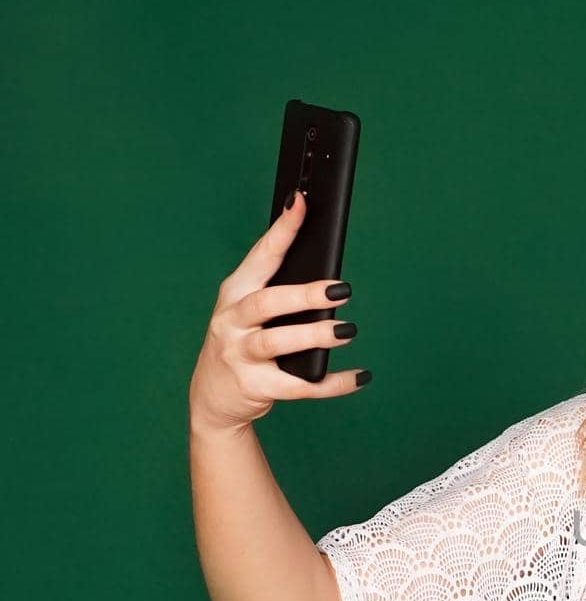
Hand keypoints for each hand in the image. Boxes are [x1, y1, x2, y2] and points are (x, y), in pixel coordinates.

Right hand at [189, 189, 367, 434]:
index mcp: (235, 292)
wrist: (212, 397)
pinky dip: (331, 383)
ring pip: (277, 342)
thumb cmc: (242, 342)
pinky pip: (298, 386)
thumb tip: (329, 274)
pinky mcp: (255, 387)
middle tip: (342, 289)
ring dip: (314, 335)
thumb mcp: (249, 311)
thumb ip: (279, 290)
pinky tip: (358, 377)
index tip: (302, 203)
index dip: (281, 230)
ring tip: (347, 330)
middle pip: (268, 302)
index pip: (261, 256)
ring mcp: (240, 355)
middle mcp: (232, 320)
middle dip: (305, 294)